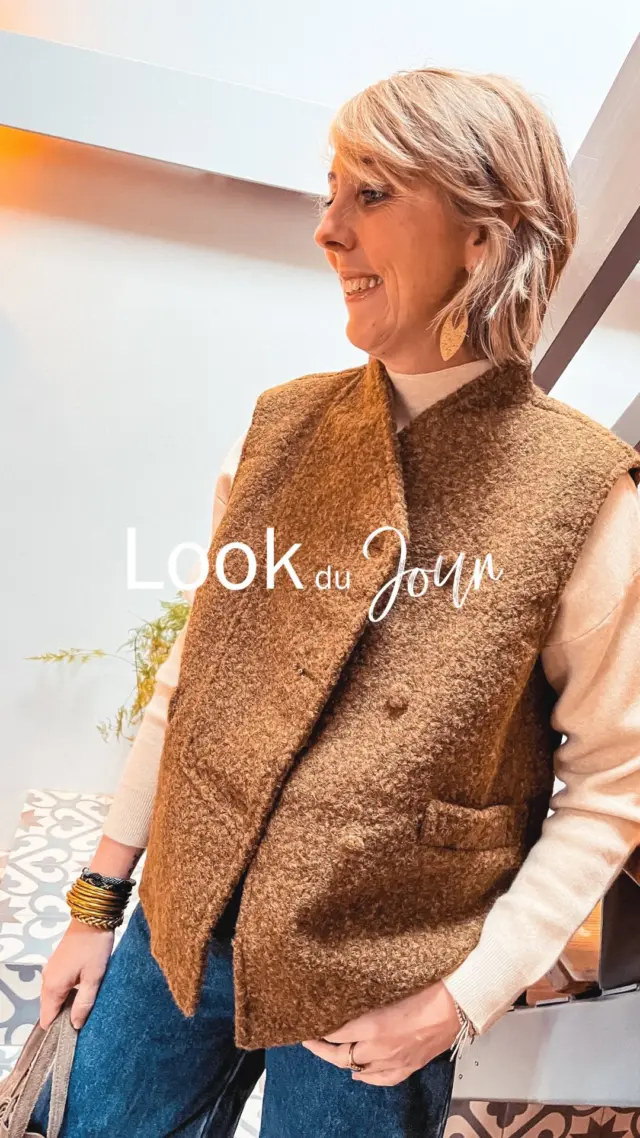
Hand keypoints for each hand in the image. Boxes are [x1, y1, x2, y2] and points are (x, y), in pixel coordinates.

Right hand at [39, 918, 113, 1029]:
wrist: (92, 917)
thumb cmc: (95, 948)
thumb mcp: (94, 978)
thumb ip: (84, 1003)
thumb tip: (74, 1025)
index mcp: (53, 986)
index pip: (47, 1018)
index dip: (58, 1029)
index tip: (73, 1035)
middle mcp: (47, 980)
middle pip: (48, 1008)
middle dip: (62, 1017)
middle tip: (82, 1022)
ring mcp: (50, 970)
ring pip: (52, 997)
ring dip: (64, 1005)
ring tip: (83, 1009)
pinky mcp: (56, 963)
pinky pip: (56, 985)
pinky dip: (65, 993)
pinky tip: (80, 993)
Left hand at [301, 980, 460, 1085]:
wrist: (460, 1003)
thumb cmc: (429, 986)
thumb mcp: (390, 984)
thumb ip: (366, 993)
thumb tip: (347, 991)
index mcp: (372, 1025)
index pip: (335, 1032)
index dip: (318, 1028)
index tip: (308, 1021)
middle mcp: (379, 1048)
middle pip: (339, 1055)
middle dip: (321, 1048)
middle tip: (309, 1039)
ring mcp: (393, 1061)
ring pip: (357, 1070)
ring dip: (341, 1060)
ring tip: (330, 1051)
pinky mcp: (408, 1066)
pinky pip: (381, 1079)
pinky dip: (367, 1077)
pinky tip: (359, 1074)